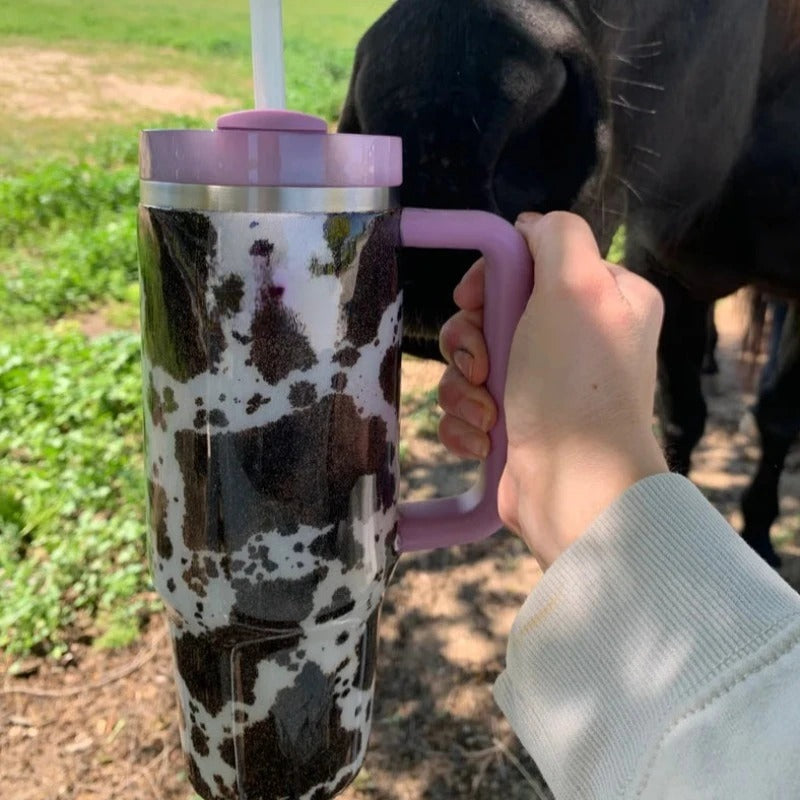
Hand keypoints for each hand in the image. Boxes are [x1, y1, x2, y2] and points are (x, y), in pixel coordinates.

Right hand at [438, 212, 668, 567]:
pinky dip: (467, 420)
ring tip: (485, 413)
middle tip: (481, 366)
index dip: (488, 280)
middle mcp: (576, 339)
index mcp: (603, 299)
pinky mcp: (516, 423)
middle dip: (471, 341)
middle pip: (489, 314)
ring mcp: (544, 385)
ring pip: (471, 362)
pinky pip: (468, 404)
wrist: (572, 487)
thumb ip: (556, 237)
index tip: (471, 301)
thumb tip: (528, 227)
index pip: (527, 263)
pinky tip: (485, 437)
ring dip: (464, 387)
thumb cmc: (574, 388)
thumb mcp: (575, 288)